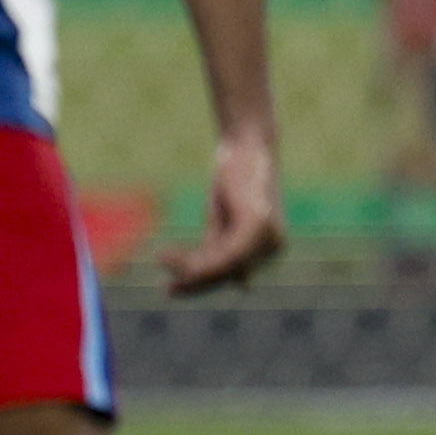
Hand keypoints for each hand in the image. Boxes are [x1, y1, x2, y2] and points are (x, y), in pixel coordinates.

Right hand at [165, 128, 285, 294]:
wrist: (246, 144)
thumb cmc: (235, 178)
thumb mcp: (225, 219)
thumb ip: (226, 248)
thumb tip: (243, 287)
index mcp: (270, 247)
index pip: (231, 274)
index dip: (202, 284)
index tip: (172, 289)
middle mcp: (274, 246)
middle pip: (227, 274)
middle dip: (195, 281)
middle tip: (165, 290)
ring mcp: (267, 235)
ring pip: (223, 266)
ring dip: (190, 268)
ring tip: (160, 260)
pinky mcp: (256, 223)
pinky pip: (225, 253)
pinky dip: (196, 257)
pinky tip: (170, 254)